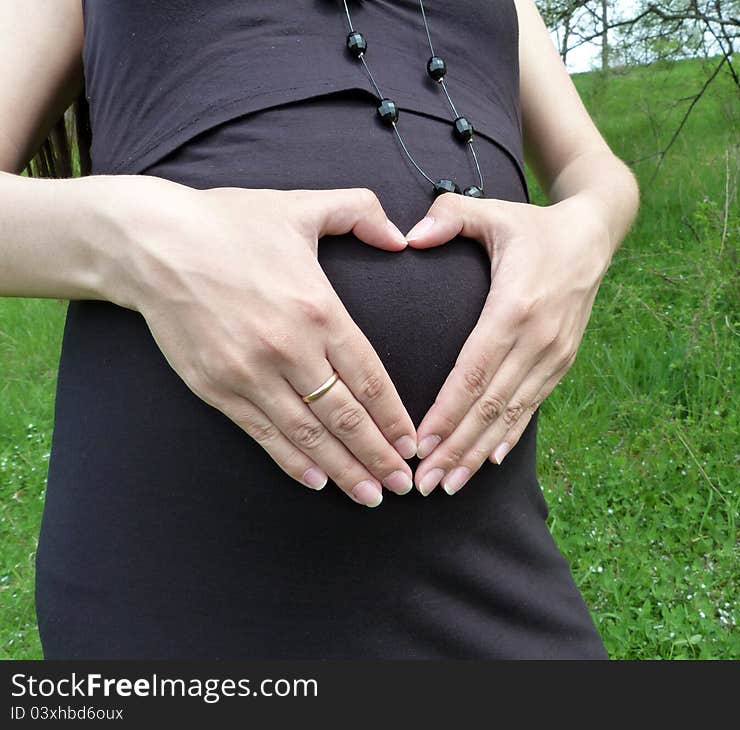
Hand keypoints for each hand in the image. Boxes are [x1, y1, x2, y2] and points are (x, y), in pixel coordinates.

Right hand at [104, 176, 417, 506]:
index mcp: (318, 309)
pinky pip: (262, 433)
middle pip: (345, 416)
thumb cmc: (230, 223)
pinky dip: (291, 461)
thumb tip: (399, 235)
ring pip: (307, 434)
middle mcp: (289, 349)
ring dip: (342, 469)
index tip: (414, 445)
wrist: (151, 243)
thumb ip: (359, 211)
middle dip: (378, 456)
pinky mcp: (217, 387)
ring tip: (369, 495)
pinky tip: (316, 481)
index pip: (370, 378)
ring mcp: (250, 373)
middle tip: (403, 485)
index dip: (395, 418)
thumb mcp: (301, 205)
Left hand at [404, 191, 613, 495]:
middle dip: (455, 448)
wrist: (593, 236)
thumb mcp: (493, 212)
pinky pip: (532, 407)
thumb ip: (449, 216)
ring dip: (478, 453)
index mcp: (515, 308)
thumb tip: (408, 236)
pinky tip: (489, 461)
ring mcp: (554, 355)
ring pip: (511, 415)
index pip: (474, 373)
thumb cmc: (532, 226)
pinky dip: (509, 436)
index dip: (446, 413)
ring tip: (448, 484)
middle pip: (490, 406)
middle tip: (423, 484)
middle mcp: (537, 340)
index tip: (419, 445)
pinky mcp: (562, 362)